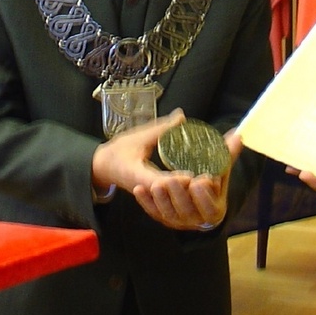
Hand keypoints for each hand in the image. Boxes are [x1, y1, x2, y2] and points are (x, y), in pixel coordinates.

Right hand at [92, 110, 240, 230]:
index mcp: (138, 175)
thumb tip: (181, 116)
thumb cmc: (119, 151)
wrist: (104, 167)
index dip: (176, 180)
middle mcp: (147, 189)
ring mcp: (152, 194)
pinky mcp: (157, 194)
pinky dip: (187, 191)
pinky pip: (173, 196)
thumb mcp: (138, 137)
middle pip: (172, 193)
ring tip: (211, 182)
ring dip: (191, 192)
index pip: (160, 182)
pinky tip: (203, 184)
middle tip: (210, 178)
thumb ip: (161, 129)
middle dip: (189, 188)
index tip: (192, 175)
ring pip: (174, 198)